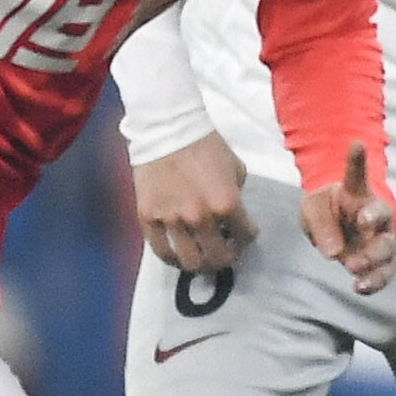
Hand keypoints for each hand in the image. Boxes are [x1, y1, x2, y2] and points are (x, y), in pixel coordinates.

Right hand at [130, 134, 253, 276]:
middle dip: (226, 259)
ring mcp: (173, 220)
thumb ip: (236, 194)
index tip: (243, 237)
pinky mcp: (149, 218)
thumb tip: (234, 213)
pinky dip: (172, 259)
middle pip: (219, 257)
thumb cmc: (205, 145)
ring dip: (201, 265)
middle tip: (225, 255)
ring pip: (190, 261)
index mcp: (227, 203)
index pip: (245, 236)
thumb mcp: (235, 168)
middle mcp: (201, 217)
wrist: (167, 130)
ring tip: (202, 261)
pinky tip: (178, 257)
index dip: (247, 238)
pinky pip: (161, 251)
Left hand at [297, 141, 395, 295]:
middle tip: (359, 236)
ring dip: (375, 263)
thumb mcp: (313, 209)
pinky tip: (359, 288)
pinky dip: (374, 282)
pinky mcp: (378, 261)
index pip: (357, 175)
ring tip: (355, 271)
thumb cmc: (326, 209)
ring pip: (388, 251)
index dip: (357, 160)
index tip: (356, 146)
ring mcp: (379, 239)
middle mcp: (374, 216)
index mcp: (357, 194)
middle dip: (373, 230)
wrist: (335, 224)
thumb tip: (335, 252)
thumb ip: (322, 224)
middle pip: (384, 220)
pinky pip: (384, 273)